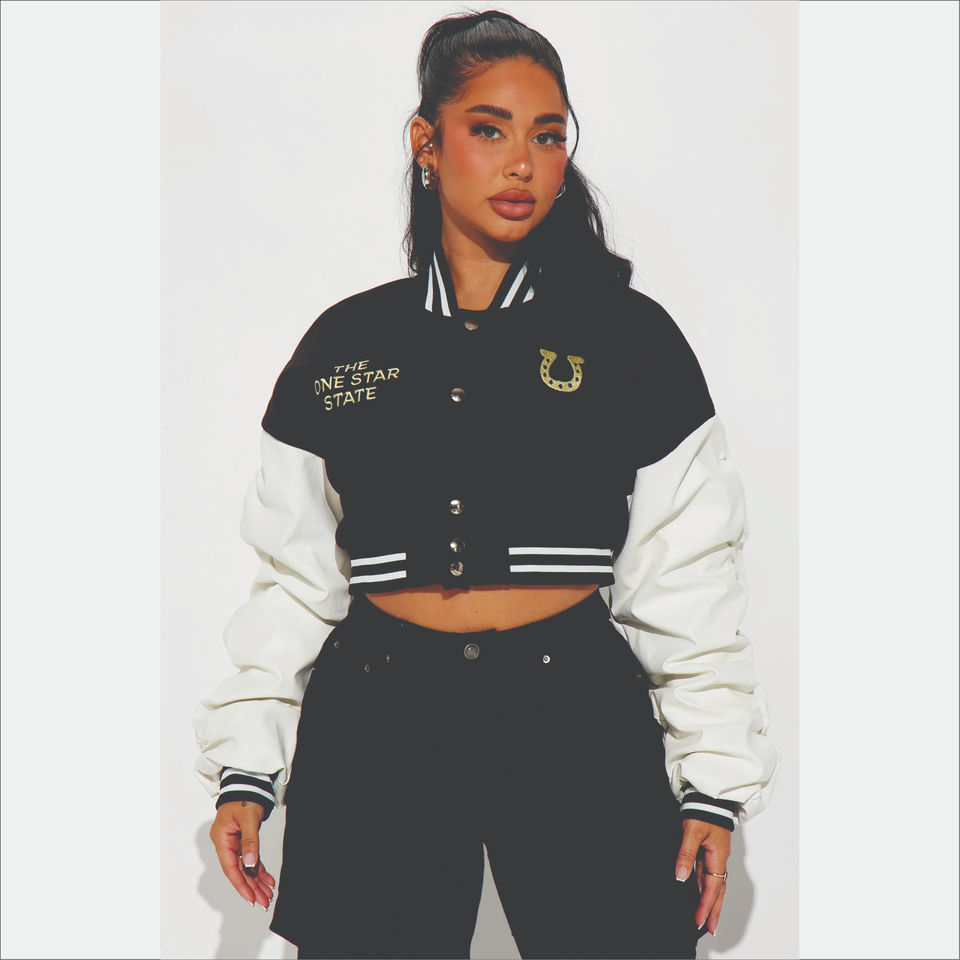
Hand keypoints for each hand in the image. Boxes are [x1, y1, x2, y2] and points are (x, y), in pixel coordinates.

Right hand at [209, 800, 275, 908]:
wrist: (247, 785)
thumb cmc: (244, 798)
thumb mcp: (248, 818)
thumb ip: (249, 841)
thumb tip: (250, 864)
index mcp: (221, 839)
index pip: (230, 868)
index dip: (240, 885)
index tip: (251, 898)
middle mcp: (226, 844)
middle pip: (238, 871)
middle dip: (251, 887)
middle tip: (264, 901)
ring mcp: (234, 844)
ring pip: (245, 868)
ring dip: (256, 882)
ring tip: (268, 895)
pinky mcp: (243, 842)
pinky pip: (250, 860)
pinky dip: (259, 870)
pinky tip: (267, 881)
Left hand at [674, 819, 729, 935]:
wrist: (707, 796)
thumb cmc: (702, 811)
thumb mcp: (692, 832)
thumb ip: (686, 854)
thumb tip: (681, 876)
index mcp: (718, 856)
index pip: (712, 887)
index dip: (706, 905)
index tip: (701, 921)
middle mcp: (718, 858)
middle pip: (718, 890)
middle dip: (714, 910)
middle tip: (710, 929)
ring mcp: (714, 855)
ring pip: (712, 883)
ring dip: (709, 900)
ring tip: (704, 917)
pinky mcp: (708, 850)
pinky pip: (706, 872)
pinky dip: (703, 886)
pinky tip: (696, 892)